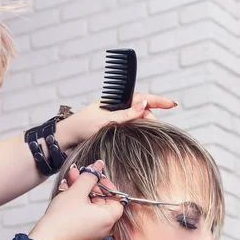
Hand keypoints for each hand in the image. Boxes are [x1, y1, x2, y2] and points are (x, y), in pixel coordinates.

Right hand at [28, 160, 123, 239]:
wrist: (47, 239)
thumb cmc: (63, 219)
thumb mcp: (77, 191)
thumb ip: (90, 176)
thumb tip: (98, 166)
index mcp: (108, 217)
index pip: (117, 198)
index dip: (107, 186)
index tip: (97, 177)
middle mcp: (103, 226)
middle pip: (102, 199)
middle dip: (89, 184)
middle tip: (80, 173)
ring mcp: (92, 229)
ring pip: (90, 204)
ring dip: (81, 190)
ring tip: (70, 178)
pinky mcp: (82, 230)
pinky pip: (84, 211)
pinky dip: (77, 201)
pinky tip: (66, 190)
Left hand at [56, 93, 177, 148]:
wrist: (66, 139)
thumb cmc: (82, 126)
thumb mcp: (105, 120)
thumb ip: (125, 114)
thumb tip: (144, 105)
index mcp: (116, 100)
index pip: (142, 98)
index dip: (158, 101)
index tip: (173, 104)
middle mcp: (118, 109)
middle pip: (142, 112)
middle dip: (150, 119)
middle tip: (153, 131)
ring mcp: (116, 120)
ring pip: (138, 123)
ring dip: (143, 128)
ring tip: (146, 137)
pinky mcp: (114, 131)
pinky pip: (131, 131)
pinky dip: (137, 134)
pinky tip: (140, 140)